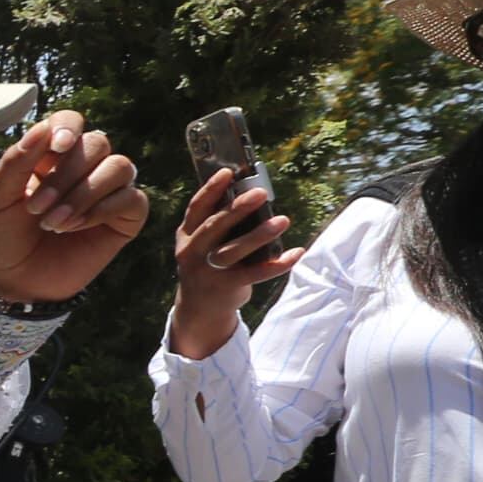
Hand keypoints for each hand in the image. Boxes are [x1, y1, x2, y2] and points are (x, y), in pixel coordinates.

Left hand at [0, 110, 147, 307]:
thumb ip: (16, 162)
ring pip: (120, 166)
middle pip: (98, 143)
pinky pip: (133, 198)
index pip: (71, 122)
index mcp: (48, 157)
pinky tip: (75, 227)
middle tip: (36, 208)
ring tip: (53, 224)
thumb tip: (44, 127)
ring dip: (84, 193)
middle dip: (68, 173)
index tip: (56, 147)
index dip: (69, 127)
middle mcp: (82, 169)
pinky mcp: (123, 219)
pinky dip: (103, 209)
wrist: (10, 283)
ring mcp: (106, 192)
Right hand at [163, 166, 299, 357]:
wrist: (199, 308)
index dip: (211, 189)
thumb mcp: (203, 244)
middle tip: (260, 193)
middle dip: (238, 208)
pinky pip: (254, 274)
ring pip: (233, 250)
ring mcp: (207, 271)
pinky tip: (296, 252)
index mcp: (186, 235)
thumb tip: (248, 196)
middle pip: (215, 227)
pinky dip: (277, 264)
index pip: (196, 208)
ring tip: (283, 220)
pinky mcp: (225, 287)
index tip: (229, 172)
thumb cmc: (208, 265)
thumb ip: (218, 224)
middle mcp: (192, 252)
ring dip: (259, 235)